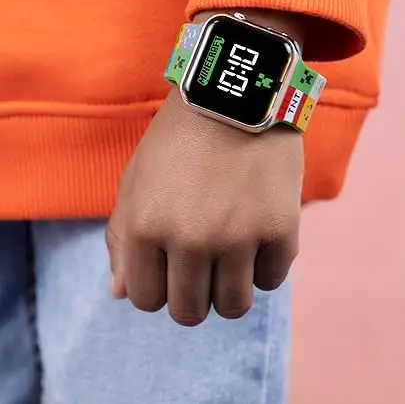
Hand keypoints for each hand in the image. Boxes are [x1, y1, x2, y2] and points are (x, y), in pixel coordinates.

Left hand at [106, 89, 302, 325]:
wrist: (235, 94)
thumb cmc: (179, 138)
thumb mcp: (136, 180)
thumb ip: (123, 239)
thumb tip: (121, 296)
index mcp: (145, 228)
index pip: (146, 300)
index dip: (160, 286)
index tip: (173, 265)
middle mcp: (190, 240)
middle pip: (190, 312)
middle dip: (194, 294)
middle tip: (205, 264)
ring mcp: (238, 236)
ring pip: (233, 306)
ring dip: (231, 287)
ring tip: (233, 255)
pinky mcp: (280, 228)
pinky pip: (272, 279)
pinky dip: (265, 264)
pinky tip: (259, 234)